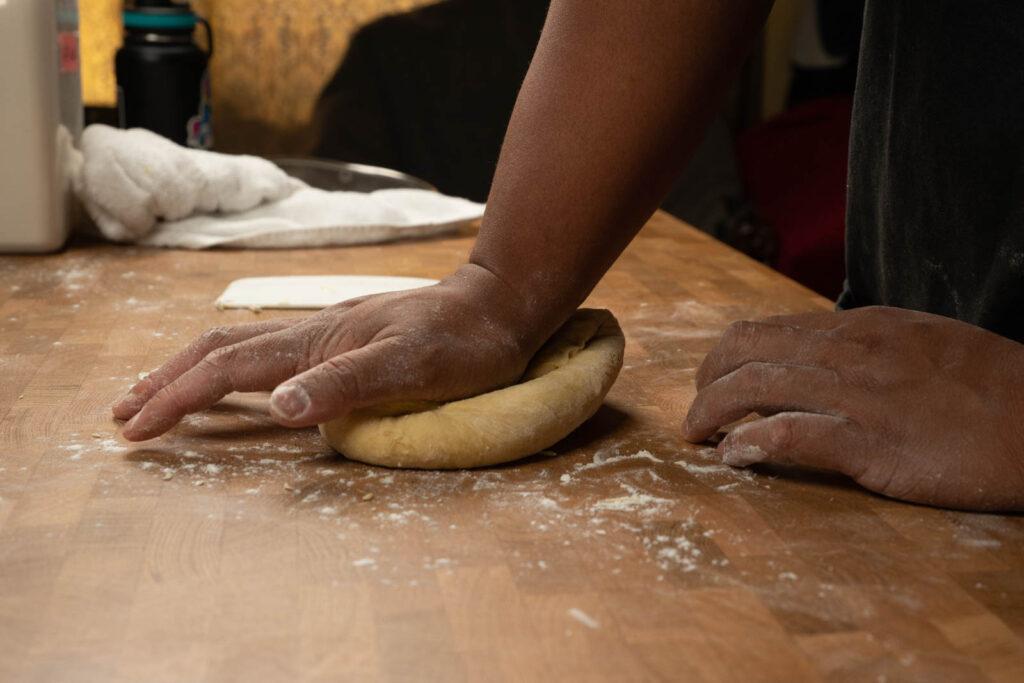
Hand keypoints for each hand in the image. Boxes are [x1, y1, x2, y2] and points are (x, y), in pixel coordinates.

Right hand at [113, 265, 541, 440]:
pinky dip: (233, 368)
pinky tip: (239, 380)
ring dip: (191, 371)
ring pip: (241, 348)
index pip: (228, 370)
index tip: (137, 428)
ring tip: (159, 392)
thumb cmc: (464, 342)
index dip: (179, 398)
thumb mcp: (411, 367)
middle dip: (167, 382)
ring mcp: (327, 334)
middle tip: (124, 411)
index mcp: (317, 342)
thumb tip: (280, 407)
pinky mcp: (344, 340)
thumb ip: (347, 384)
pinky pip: (270, 353)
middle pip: (219, 352)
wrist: (499, 306)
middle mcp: (313, 334)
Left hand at [683, 306, 1023, 510]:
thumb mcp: (923, 343)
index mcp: (861, 326)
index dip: (729, 354)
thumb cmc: (990, 388)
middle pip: (747, 349)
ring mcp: (857, 394)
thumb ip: (868, 348)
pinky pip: (787, 435)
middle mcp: (849, 351)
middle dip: (706, 377)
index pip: (770, 328)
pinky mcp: (869, 442)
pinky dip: (748, 445)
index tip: (714, 378)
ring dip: (710, 410)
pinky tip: (732, 457)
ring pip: (754, 387)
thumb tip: (822, 359)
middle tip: (694, 408)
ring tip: (695, 434)